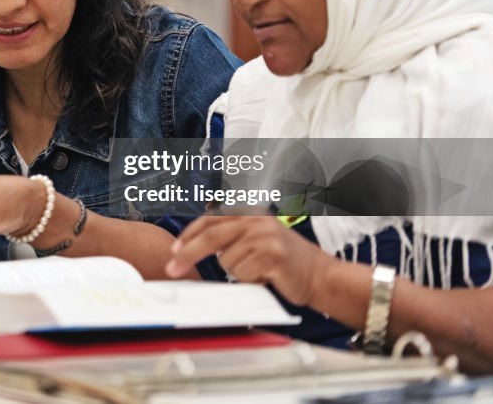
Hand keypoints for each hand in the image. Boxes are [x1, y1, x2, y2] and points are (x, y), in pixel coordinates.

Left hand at [165, 215, 333, 305]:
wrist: (320, 276)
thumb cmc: (285, 262)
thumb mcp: (257, 239)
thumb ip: (231, 235)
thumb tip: (192, 245)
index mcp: (250, 212)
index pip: (210, 220)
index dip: (189, 235)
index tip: (174, 249)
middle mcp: (256, 219)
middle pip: (211, 237)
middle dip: (188, 254)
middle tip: (172, 268)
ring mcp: (265, 235)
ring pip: (227, 260)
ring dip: (237, 272)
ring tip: (259, 270)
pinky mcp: (272, 254)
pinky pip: (242, 272)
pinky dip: (250, 280)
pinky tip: (267, 276)